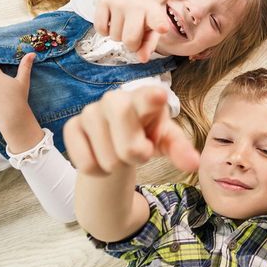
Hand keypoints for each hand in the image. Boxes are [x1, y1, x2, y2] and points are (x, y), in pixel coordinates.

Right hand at [63, 86, 199, 175]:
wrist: (118, 139)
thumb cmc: (147, 134)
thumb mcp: (166, 141)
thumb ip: (180, 150)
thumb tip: (195, 164)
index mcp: (144, 99)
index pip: (147, 97)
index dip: (151, 99)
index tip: (158, 96)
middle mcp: (115, 99)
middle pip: (126, 137)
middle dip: (134, 153)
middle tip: (140, 152)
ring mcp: (91, 111)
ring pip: (107, 157)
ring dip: (117, 165)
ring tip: (120, 152)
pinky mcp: (72, 126)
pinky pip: (86, 163)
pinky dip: (97, 170)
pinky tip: (102, 156)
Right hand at [95, 0, 170, 61]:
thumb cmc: (143, 14)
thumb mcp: (151, 26)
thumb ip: (149, 44)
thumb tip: (142, 59)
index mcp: (152, 10)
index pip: (156, 19)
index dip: (159, 24)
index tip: (162, 28)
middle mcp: (136, 4)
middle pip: (130, 39)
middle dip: (131, 45)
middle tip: (134, 37)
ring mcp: (118, 2)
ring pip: (114, 37)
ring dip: (119, 36)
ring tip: (124, 24)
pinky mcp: (103, 2)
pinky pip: (101, 29)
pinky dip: (105, 31)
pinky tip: (112, 22)